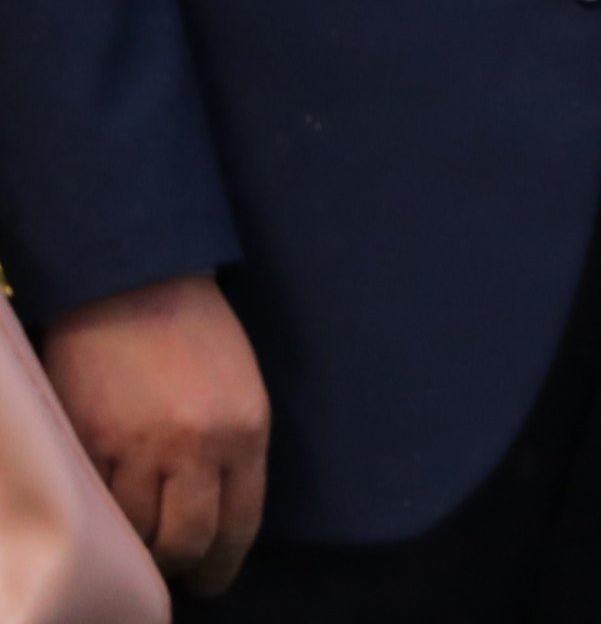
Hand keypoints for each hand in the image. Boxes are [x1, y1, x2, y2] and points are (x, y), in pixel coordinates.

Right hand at [38, 272, 266, 592]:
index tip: (213, 580)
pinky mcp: (90, 440)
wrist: (139, 284)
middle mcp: (197, 445)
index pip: (240, 523)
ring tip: (136, 535)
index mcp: (246, 431)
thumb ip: (232, 453)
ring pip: (135, 529)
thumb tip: (216, 517)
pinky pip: (95, 501)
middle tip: (170, 567)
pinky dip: (101, 513)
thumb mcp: (241, 392)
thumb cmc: (197, 336)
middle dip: (179, 563)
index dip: (223, 564)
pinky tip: (106, 507)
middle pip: (186, 539)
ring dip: (136, 542)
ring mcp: (139, 445)